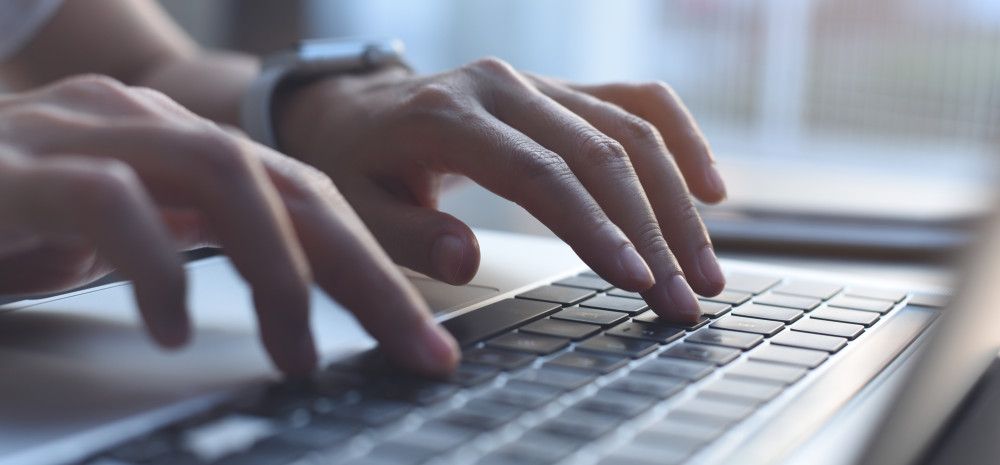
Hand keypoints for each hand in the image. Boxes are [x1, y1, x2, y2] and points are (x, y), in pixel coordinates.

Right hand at [0, 75, 458, 375]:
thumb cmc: (3, 227)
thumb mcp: (121, 241)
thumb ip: (195, 243)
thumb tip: (292, 300)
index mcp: (181, 148)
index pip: (307, 197)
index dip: (376, 265)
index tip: (425, 339)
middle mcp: (145, 128)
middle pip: (290, 184)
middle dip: (364, 273)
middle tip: (416, 350)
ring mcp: (80, 136)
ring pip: (221, 174)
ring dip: (278, 269)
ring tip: (298, 353)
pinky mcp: (18, 171)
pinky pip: (108, 203)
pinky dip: (154, 265)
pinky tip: (173, 327)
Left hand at [277, 58, 726, 321]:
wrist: (355, 110)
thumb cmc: (357, 166)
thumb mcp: (357, 208)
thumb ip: (408, 236)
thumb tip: (467, 259)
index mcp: (449, 117)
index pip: (541, 173)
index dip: (595, 227)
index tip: (638, 281)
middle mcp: (504, 87)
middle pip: (600, 152)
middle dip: (653, 230)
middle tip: (687, 298)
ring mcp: (538, 82)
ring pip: (630, 129)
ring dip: (677, 201)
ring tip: (707, 268)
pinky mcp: (561, 89)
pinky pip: (635, 100)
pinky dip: (680, 139)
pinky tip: (712, 188)